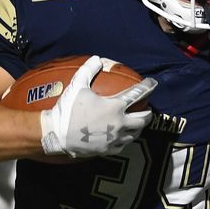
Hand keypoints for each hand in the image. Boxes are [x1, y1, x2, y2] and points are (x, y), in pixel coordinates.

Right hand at [39, 55, 156, 157]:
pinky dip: (126, 138)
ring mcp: (116, 138)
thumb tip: (97, 59)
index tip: (152, 83)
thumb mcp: (77, 86)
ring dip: (139, 127)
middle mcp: (119, 123)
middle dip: (148, 113)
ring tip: (137, 123)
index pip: (138, 94)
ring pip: (136, 133)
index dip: (148, 87)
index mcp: (115, 107)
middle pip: (143, 119)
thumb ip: (88, 70)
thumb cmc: (67, 110)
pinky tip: (123, 135)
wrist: (57, 135)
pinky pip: (124, 144)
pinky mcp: (110, 150)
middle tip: (147, 109)